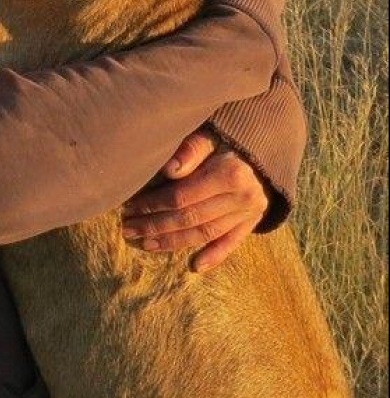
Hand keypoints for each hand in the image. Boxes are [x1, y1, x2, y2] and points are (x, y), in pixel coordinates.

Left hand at [120, 129, 269, 272]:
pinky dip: (215, 256)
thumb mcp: (213, 131)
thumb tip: (168, 170)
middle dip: (155, 226)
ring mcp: (249, 212)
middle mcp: (242, 197)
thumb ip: (192, 149)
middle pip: (190, 218)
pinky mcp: (253, 220)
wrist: (269, 140)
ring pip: (205, 233)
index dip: (152, 204)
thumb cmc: (231, 132)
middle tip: (128, 229)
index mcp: (230, 173)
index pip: (182, 196)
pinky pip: (232, 242)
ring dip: (174, 242)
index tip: (129, 207)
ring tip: (146, 245)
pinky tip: (195, 266)